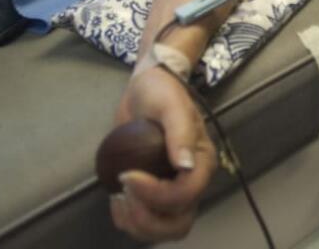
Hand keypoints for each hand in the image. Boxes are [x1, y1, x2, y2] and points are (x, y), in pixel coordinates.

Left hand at [110, 67, 217, 242]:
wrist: (146, 89)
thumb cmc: (161, 91)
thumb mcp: (170, 103)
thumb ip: (180, 130)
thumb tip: (185, 164)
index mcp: (202, 162)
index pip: (185, 194)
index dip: (156, 193)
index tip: (127, 175)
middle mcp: (192, 182)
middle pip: (178, 224)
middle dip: (148, 219)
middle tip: (124, 194)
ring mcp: (173, 191)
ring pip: (163, 229)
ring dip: (137, 224)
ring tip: (118, 198)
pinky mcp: (154, 194)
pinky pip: (146, 223)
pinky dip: (128, 220)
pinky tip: (116, 199)